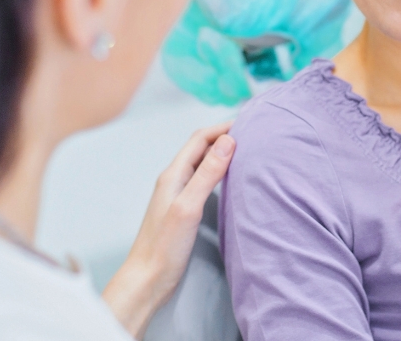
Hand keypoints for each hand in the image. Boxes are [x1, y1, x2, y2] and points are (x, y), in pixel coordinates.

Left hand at [102, 122, 235, 338]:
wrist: (148, 279)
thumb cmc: (164, 246)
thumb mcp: (188, 207)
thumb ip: (207, 174)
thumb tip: (228, 141)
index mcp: (173, 175)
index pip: (200, 139)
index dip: (223, 127)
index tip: (248, 122)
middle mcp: (174, 180)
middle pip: (201, 148)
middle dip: (224, 136)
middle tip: (252, 132)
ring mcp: (178, 194)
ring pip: (203, 163)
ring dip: (222, 152)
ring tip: (246, 150)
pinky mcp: (184, 209)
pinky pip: (204, 180)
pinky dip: (219, 171)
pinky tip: (231, 179)